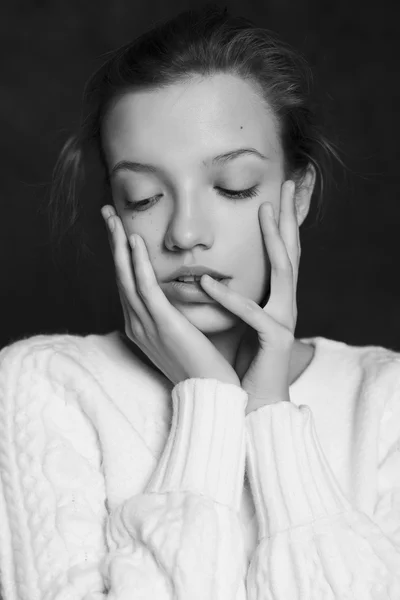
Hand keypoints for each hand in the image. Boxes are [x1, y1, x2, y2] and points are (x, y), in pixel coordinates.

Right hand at [101, 206, 239, 387]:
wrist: (215, 394)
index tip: (120, 230)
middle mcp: (138, 324)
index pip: (128, 283)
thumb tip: (188, 292)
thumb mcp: (186, 334)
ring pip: (127, 277)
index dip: (121, 255)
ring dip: (119, 245)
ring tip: (113, 217)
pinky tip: (133, 241)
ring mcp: (147, 325)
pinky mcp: (163, 325)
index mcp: (143, 326)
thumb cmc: (206, 365)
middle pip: (120, 275)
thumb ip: (178, 313)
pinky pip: (145, 288)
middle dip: (113, 242)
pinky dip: (137, 263)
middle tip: (106, 213)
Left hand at [199, 180, 298, 414]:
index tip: (276, 192)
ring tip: (264, 211)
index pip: (280, 253)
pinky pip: (251, 314)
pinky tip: (207, 282)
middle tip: (289, 184)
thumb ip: (229, 296)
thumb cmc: (242, 361)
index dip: (280, 223)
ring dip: (275, 239)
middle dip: (290, 217)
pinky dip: (229, 297)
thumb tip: (203, 272)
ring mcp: (283, 321)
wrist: (251, 403)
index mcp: (274, 299)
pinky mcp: (275, 341)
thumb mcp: (236, 321)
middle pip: (291, 252)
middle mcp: (284, 305)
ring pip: (285, 272)